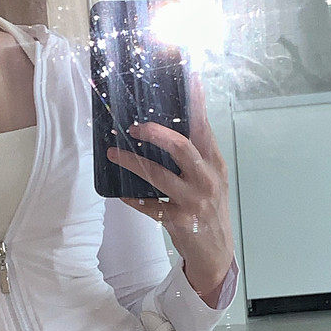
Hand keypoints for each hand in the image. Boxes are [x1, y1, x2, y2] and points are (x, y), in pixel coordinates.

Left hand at [106, 69, 234, 296]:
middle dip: (155, 133)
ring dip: (132, 162)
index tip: (191, 78)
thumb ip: (196, 156)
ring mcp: (193, 201)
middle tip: (134, 125)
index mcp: (215, 164)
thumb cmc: (209, 209)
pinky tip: (122, 193)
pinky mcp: (179, 220)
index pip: (204, 128)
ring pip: (158, 175)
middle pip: (181, 147)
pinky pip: (149, 205)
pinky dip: (133, 198)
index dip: (197, 103)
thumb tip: (166, 129)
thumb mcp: (211, 179)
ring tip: (113, 153)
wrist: (217, 252)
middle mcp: (207, 179)